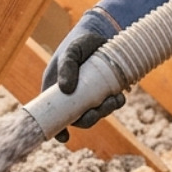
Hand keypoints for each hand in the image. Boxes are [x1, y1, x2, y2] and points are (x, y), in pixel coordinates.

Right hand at [43, 11, 125, 141]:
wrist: (102, 33)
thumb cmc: (80, 42)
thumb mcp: (71, 52)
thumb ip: (67, 66)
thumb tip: (66, 89)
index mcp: (55, 89)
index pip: (52, 114)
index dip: (57, 128)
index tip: (64, 137)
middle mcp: (71, 95)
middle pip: (77, 118)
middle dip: (89, 118)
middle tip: (99, 110)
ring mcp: (87, 95)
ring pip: (94, 113)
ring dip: (105, 111)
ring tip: (116, 99)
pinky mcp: (102, 92)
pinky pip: (107, 105)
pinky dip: (114, 104)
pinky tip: (119, 96)